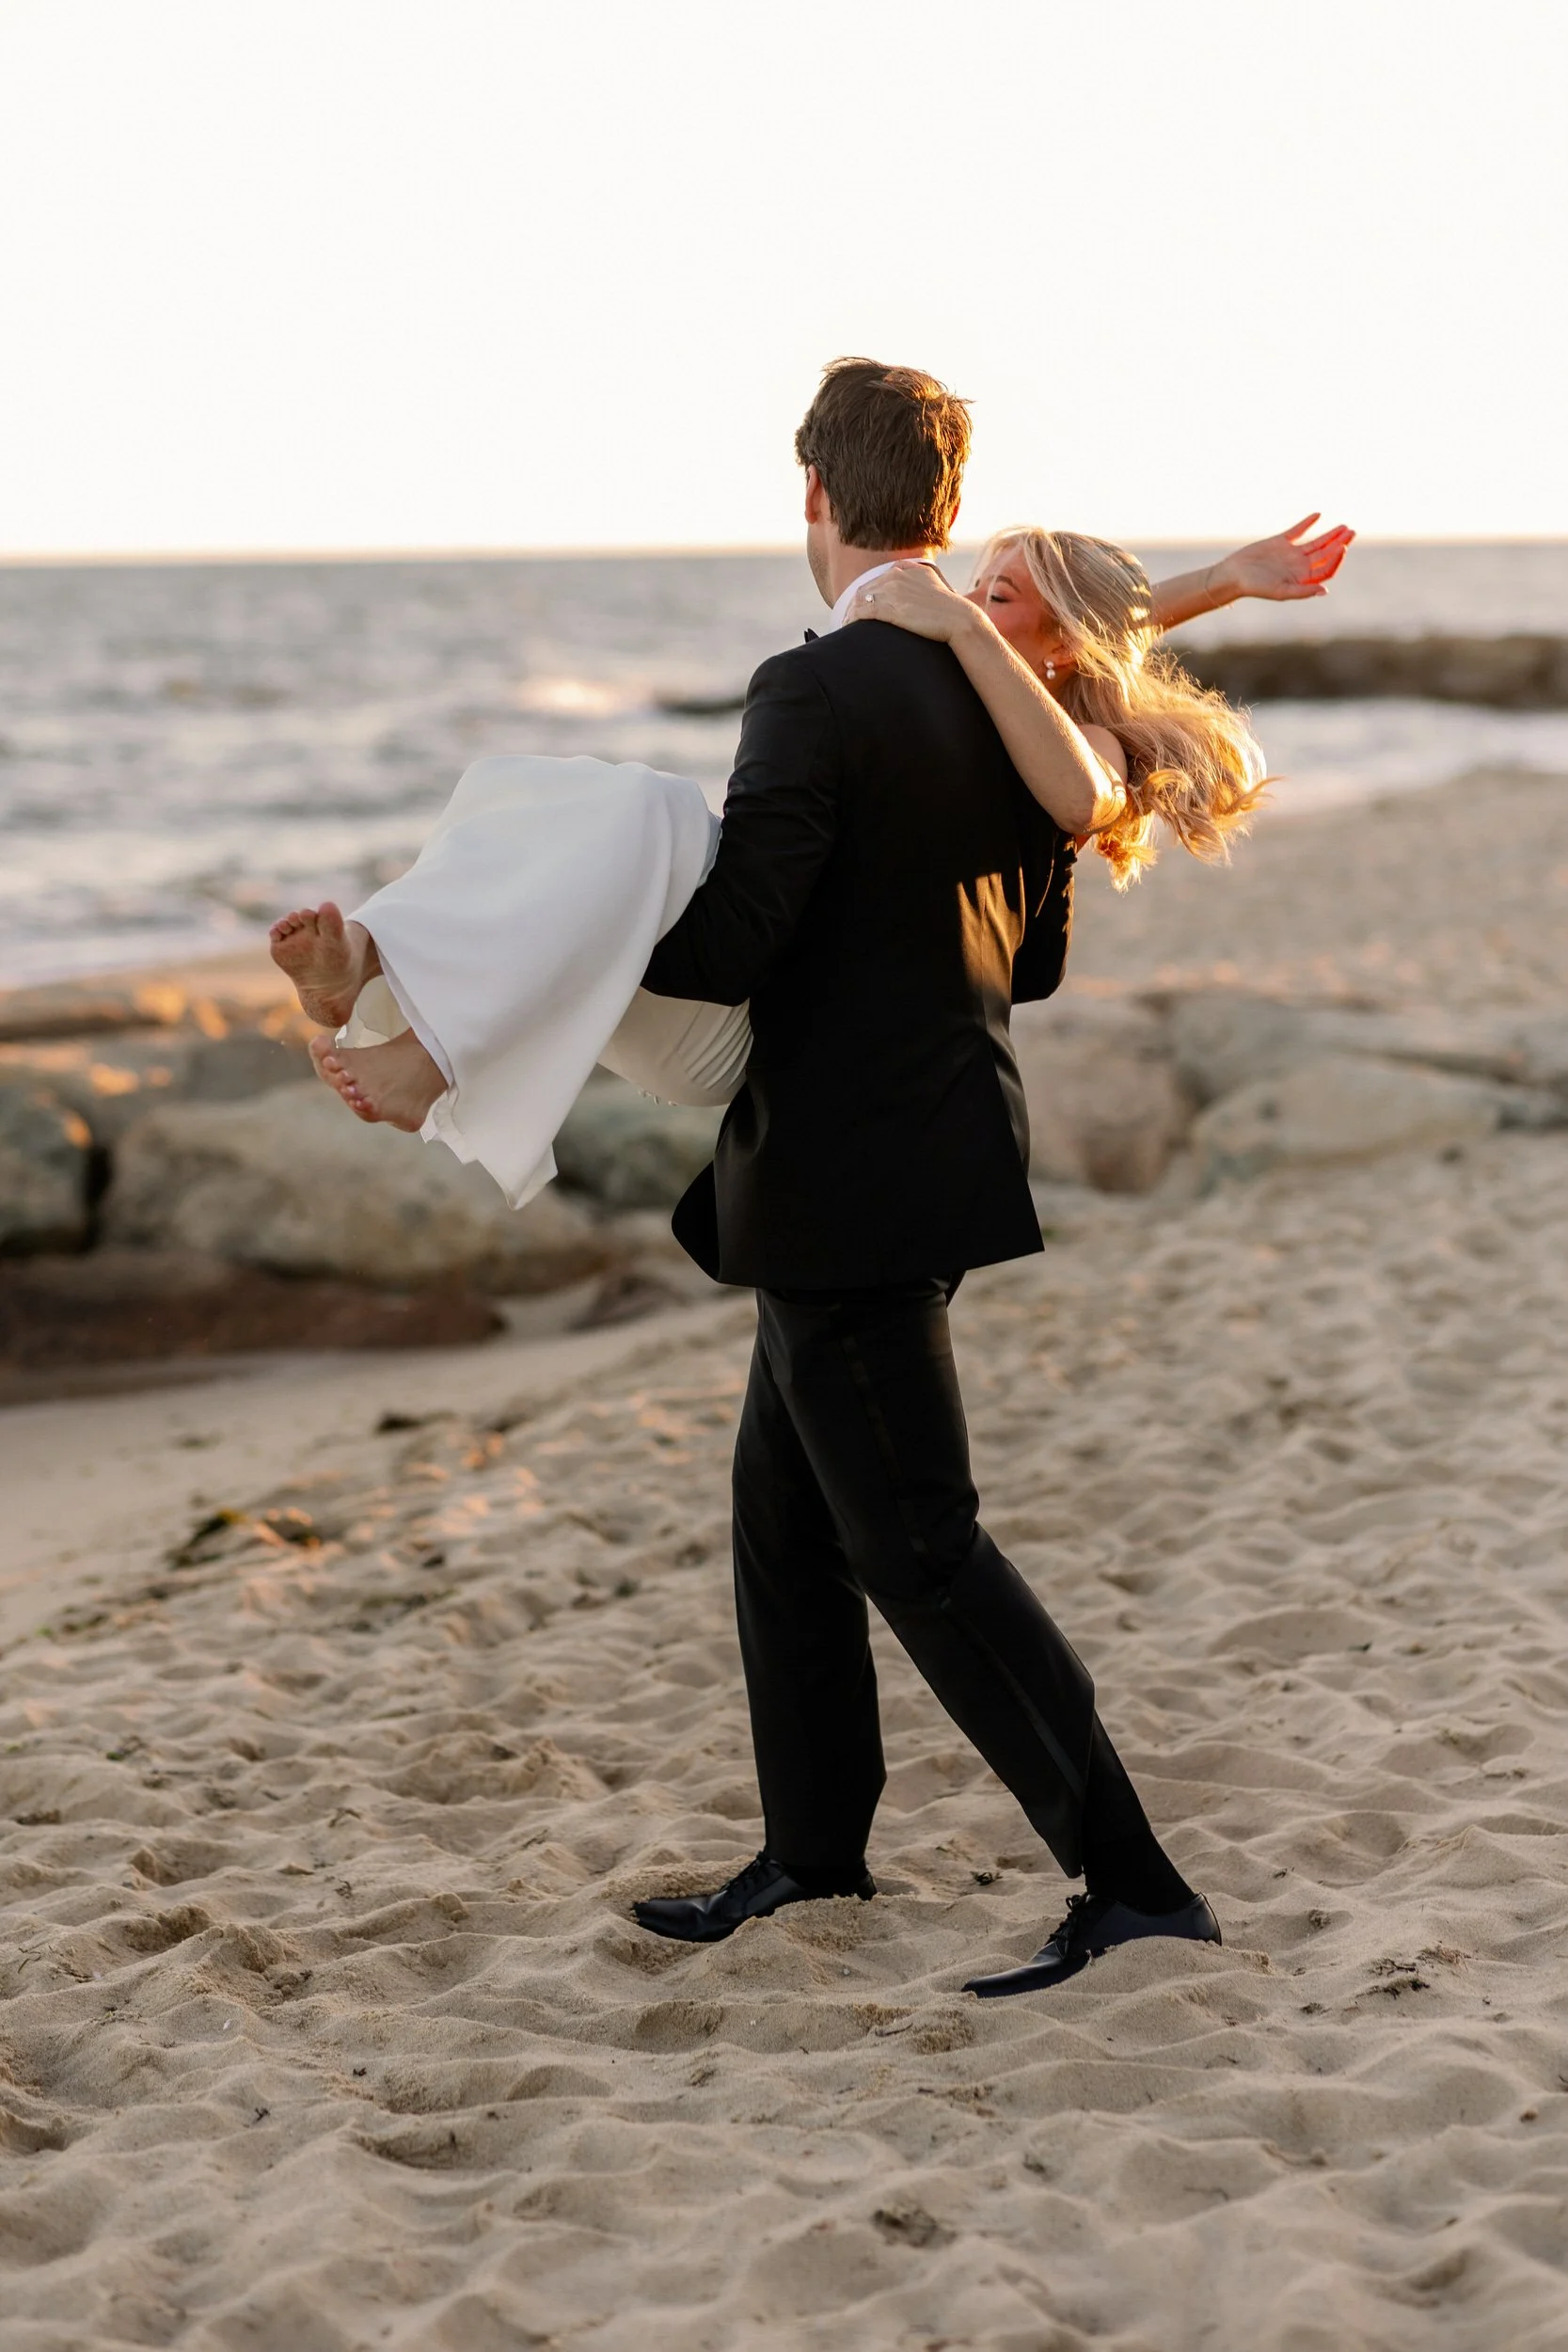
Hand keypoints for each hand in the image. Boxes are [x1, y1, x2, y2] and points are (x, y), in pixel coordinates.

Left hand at [846, 560, 970, 640]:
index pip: (878, 580)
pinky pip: (862, 612)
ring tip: (846, 626)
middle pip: (865, 589)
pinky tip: (849, 628)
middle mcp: (897, 575)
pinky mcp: (889, 607)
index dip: (867, 594)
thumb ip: (922, 587)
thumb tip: (918, 601)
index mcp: (907, 568)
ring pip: (860, 600)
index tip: (861, 607)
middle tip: (848, 619)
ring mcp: (892, 590)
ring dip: (850, 614)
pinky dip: (852, 620)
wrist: (959, 619)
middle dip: (855, 605)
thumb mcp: (935, 590)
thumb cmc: (951, 612)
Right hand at [1211, 515, 1354, 604]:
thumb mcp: (1280, 591)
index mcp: (1302, 580)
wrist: (1234, 575)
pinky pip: (1298, 531)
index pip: (1326, 569)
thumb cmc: (1255, 587)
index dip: (1336, 559)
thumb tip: (1325, 591)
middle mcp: (1300, 567)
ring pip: (1317, 543)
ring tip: (1344, 527)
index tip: (1342, 547)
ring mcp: (1292, 554)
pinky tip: (1317, 515)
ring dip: (1330, 535)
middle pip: (1326, 554)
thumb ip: (1302, 591)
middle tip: (1352, 532)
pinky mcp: (1281, 542)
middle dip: (1340, 543)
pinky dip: (1307, 523)